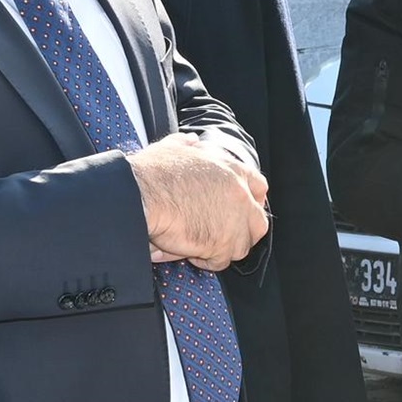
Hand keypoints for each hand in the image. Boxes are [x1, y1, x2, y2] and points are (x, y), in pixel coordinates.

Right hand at [132, 136, 268, 269]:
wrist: (142, 195)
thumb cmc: (153, 173)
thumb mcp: (173, 148)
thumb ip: (187, 144)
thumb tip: (189, 141)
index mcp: (232, 170)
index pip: (259, 187)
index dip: (250, 202)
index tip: (239, 211)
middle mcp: (240, 194)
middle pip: (258, 223)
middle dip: (243, 232)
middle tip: (223, 235)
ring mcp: (234, 221)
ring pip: (242, 245)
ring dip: (224, 248)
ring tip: (203, 246)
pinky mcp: (222, 243)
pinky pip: (221, 261)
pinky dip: (207, 261)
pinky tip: (192, 254)